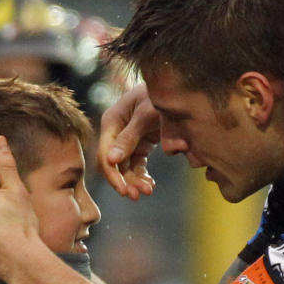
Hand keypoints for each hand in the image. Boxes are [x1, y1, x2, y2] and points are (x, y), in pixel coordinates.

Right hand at [97, 83, 159, 199]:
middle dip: (125, 180)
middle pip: (113, 163)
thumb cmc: (160, 94)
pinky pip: (136, 164)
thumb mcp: (146, 114)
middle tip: (139, 195)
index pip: (105, 154)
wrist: (178, 88)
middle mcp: (116, 131)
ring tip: (148, 191)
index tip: (125, 191)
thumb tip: (111, 160)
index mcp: (112, 121)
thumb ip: (130, 136)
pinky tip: (150, 184)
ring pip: (125, 166)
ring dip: (134, 180)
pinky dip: (142, 175)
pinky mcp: (141, 142)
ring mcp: (128, 138)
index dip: (113, 175)